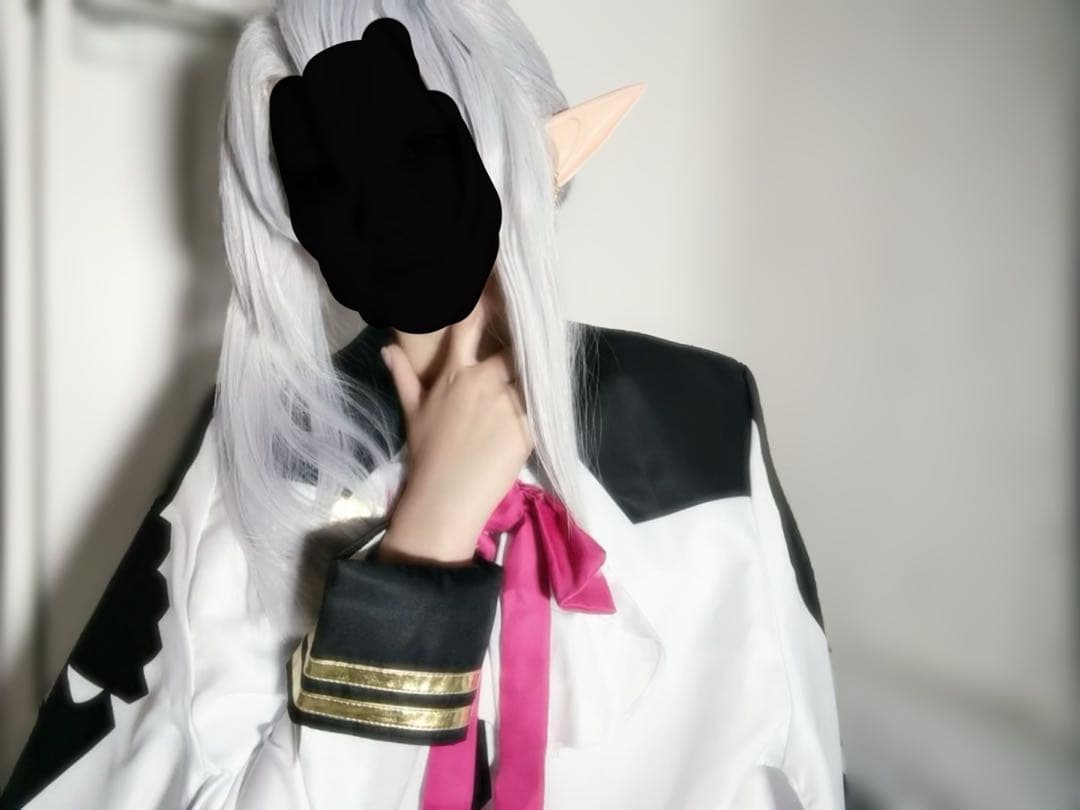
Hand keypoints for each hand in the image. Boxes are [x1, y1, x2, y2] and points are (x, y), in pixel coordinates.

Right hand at [375, 303, 533, 564]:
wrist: (445, 497)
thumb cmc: (427, 453)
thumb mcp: (413, 411)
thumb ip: (404, 375)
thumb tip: (389, 348)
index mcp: (456, 373)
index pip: (471, 326)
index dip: (486, 305)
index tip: (500, 292)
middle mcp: (485, 381)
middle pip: (514, 346)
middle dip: (522, 340)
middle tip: (534, 333)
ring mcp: (510, 402)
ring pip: (532, 372)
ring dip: (537, 367)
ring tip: (548, 359)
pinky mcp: (529, 425)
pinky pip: (543, 400)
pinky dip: (546, 394)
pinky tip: (553, 388)